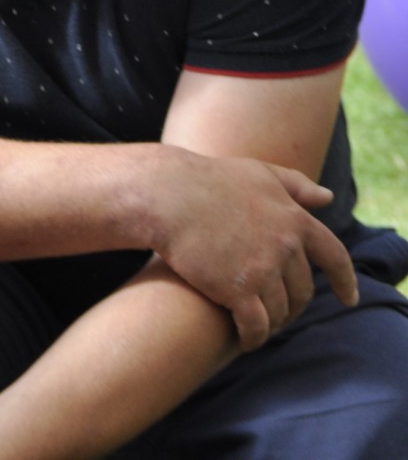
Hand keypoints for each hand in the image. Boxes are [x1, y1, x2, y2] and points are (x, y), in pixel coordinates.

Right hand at [149, 151, 357, 349]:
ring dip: (273, 322)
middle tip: (278, 312)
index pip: (334, 256)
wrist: (166, 196)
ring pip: (280, 311)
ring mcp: (263, 271)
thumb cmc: (206, 180)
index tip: (348, 298)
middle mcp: (286, 247)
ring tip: (258, 326)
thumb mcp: (257, 173)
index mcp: (295, 220)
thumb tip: (328, 197)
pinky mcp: (237, 292)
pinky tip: (245, 341)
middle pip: (302, 289)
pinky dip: (253, 338)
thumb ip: (294, 184)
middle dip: (293, 304)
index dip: (344, 280)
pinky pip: (256, 326)